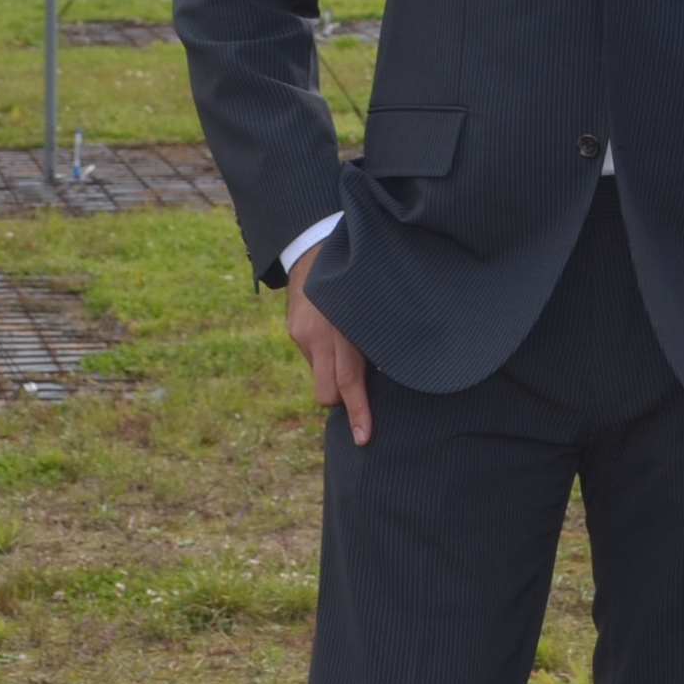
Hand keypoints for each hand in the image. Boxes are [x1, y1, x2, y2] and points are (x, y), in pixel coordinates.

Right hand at [286, 244, 371, 447]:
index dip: (357, 413)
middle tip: (361, 393)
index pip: (348, 383)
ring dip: (334, 373)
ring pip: (319, 376)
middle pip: (326, 393)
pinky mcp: (293, 331)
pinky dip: (325, 355)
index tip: (363, 438)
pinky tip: (334, 334)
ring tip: (348, 348)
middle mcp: (319, 336)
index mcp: (342, 331)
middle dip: (342, 400)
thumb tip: (390, 375)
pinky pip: (311, 357)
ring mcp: (301, 334)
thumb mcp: (372, 308)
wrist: (315, 245)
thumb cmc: (358, 279)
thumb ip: (375, 342)